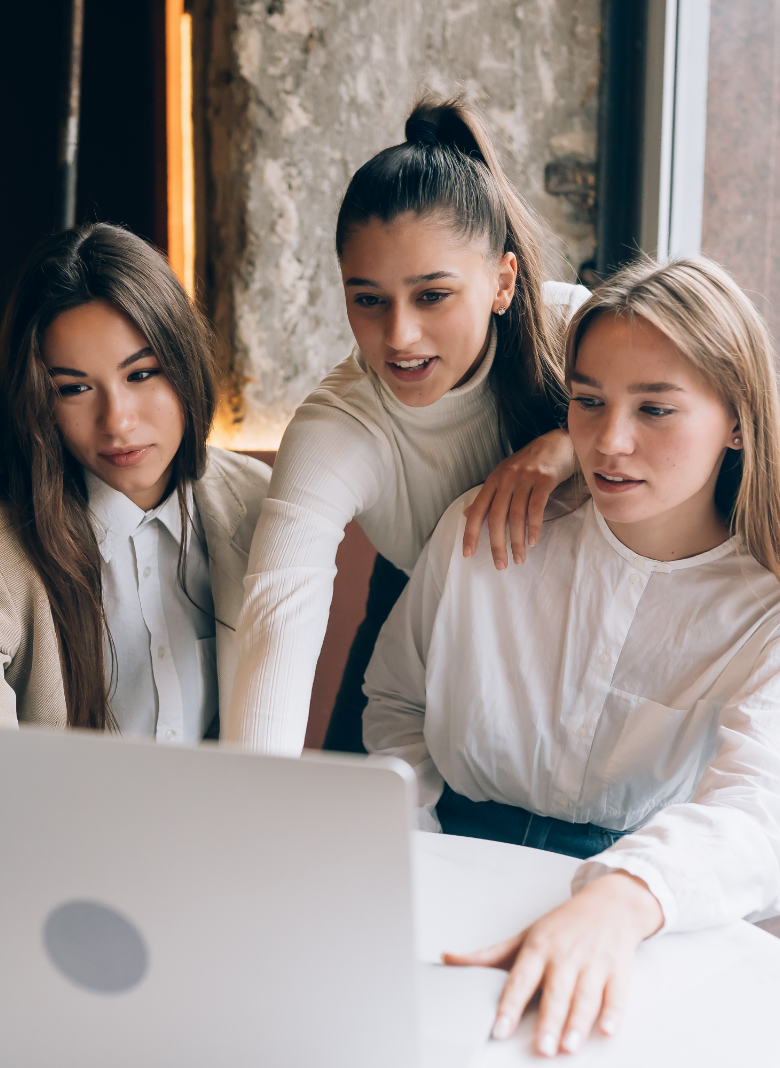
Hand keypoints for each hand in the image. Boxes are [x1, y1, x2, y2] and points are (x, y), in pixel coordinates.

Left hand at [443, 872, 662, 1057]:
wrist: (609, 904)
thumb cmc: (563, 924)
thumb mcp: (525, 936)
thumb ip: (489, 955)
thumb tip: (448, 959)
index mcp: (539, 948)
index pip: (520, 979)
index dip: (509, 1005)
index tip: (500, 1029)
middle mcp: (565, 956)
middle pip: (556, 992)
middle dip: (549, 1021)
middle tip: (542, 1048)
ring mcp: (593, 963)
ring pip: (585, 996)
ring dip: (578, 1023)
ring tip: (568, 1047)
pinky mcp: (617, 971)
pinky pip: (616, 995)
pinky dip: (613, 1013)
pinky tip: (607, 1029)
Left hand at [462, 429, 575, 568]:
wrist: (558, 443)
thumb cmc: (530, 463)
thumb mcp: (505, 476)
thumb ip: (488, 496)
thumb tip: (468, 514)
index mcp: (493, 480)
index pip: (477, 510)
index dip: (470, 533)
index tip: (468, 554)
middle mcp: (506, 478)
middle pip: (496, 517)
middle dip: (496, 545)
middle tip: (501, 565)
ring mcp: (525, 478)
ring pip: (516, 516)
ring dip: (516, 541)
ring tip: (519, 559)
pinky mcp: (544, 479)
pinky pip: (536, 508)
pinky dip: (534, 528)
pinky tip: (533, 541)